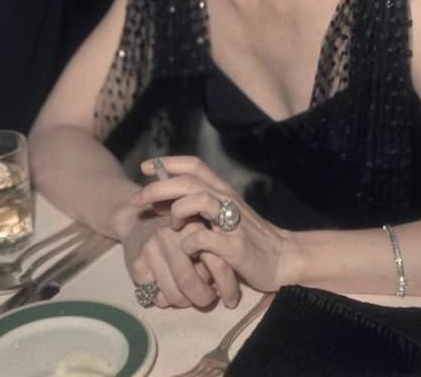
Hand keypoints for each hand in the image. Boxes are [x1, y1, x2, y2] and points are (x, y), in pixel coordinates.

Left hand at [133, 156, 293, 295]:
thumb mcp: (223, 216)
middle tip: (138, 199)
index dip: (168, 162)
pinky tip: (188, 252)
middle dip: (158, 187)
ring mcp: (232, 221)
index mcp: (223, 190)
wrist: (282, 258)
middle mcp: (227, 199)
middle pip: (187, 181)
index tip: (145, 167)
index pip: (194, 164)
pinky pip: (204, 238)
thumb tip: (162, 201)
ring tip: (172, 226)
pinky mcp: (235, 246)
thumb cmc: (249, 238)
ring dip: (177, 210)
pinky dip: (189, 243)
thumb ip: (198, 207)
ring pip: (198, 198)